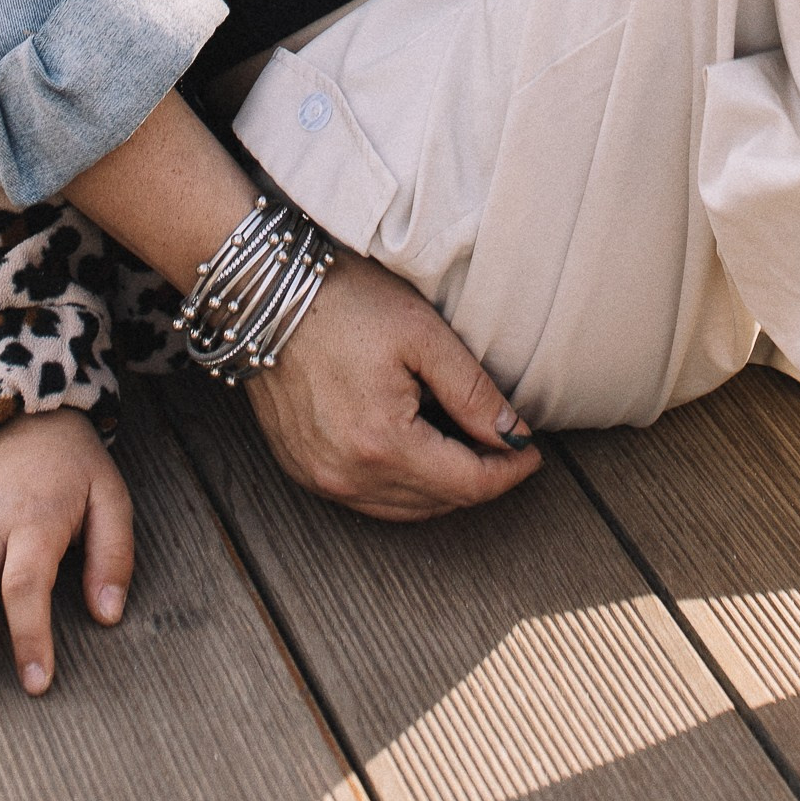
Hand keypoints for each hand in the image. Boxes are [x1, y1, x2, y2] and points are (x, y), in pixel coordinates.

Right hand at [245, 249, 541, 520]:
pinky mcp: (301, 470)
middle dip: (480, 479)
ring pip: (403, 509)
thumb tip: (514, 434)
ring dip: (443, 487)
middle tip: (506, 444)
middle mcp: (347, 476)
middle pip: (438, 503)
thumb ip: (472, 391)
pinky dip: (402, 486)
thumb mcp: (422, 334)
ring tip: (468, 447)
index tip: (533, 451)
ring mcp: (320, 478)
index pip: (467, 485)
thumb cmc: (345, 301)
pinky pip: (367, 500)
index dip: (509, 471)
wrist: (266, 291)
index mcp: (382, 444)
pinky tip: (418, 450)